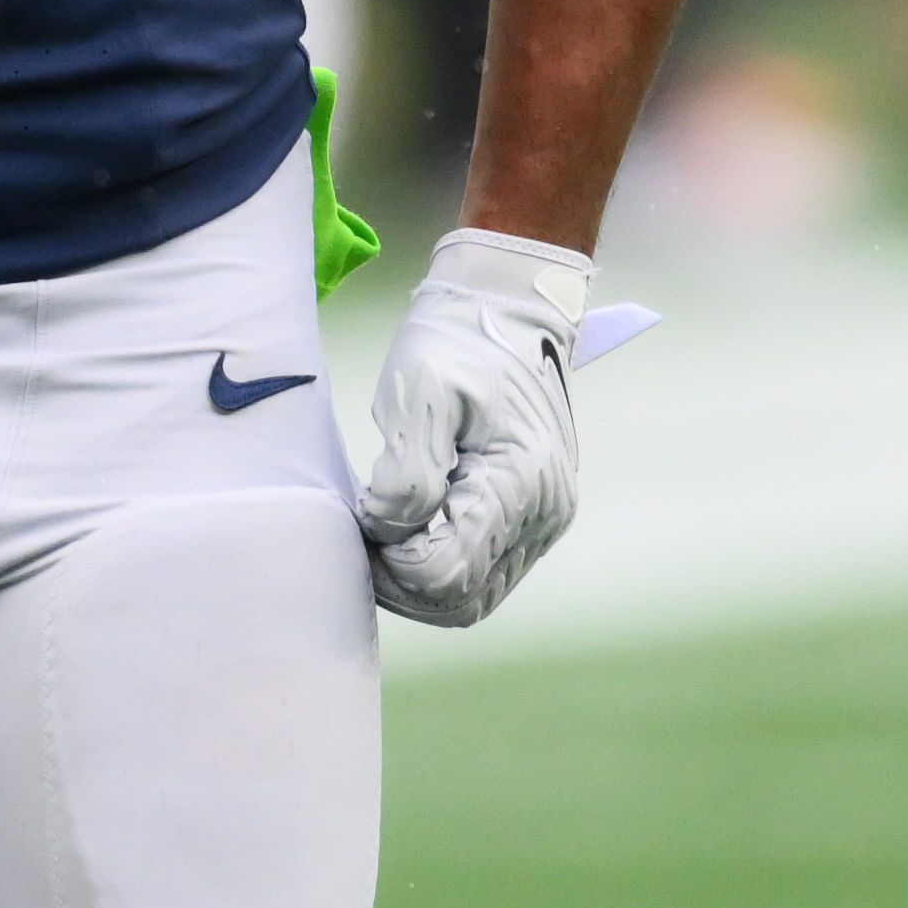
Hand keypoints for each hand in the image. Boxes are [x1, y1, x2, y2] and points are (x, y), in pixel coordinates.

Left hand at [358, 228, 585, 625]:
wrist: (511, 308)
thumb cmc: (460, 341)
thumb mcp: (420, 391)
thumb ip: (406, 470)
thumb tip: (387, 528)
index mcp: (518, 481)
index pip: (445, 573)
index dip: (391, 563)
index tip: (363, 519)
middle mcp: (543, 513)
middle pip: (462, 599)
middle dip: (402, 581)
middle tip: (365, 535)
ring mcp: (544, 519)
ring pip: (475, 596)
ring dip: (422, 581)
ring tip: (384, 534)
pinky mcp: (535, 516)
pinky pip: (487, 571)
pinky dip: (445, 566)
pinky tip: (412, 531)